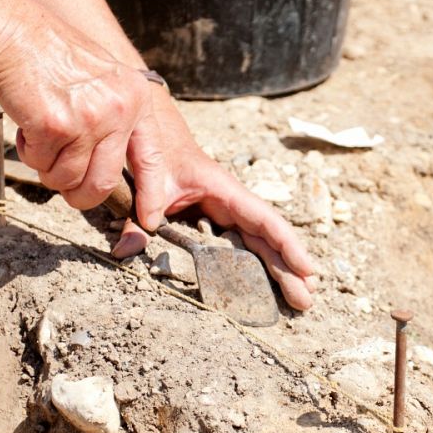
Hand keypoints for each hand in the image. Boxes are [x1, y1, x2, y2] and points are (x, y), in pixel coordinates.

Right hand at [0, 18, 153, 210]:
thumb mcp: (103, 80)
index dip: (151, 194)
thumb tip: (113, 172)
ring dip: (48, 169)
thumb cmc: (51, 57)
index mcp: (135, 99)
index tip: (148, 219)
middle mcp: (118, 110)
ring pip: (68, 180)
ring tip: (41, 136)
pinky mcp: (56, 126)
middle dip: (79, 194)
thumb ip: (115, 120)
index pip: (152, 158)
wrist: (13, 34)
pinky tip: (28, 124)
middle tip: (63, 182)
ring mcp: (89, 119)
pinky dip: (28, 152)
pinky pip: (41, 164)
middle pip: (103, 184)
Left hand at [109, 96, 318, 311]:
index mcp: (225, 191)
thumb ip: (137, 217)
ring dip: (279, 272)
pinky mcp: (215, 223)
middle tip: (306, 301)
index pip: (264, 220)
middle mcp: (232, 205)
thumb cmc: (158, 151)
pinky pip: (240, 248)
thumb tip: (124, 253)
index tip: (307, 269)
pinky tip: (266, 288)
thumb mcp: (150, 181)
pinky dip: (255, 267)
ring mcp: (226, 215)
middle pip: (268, 240)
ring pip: (258, 246)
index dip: (287, 245)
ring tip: (299, 301)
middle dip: (289, 269)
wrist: (153, 131)